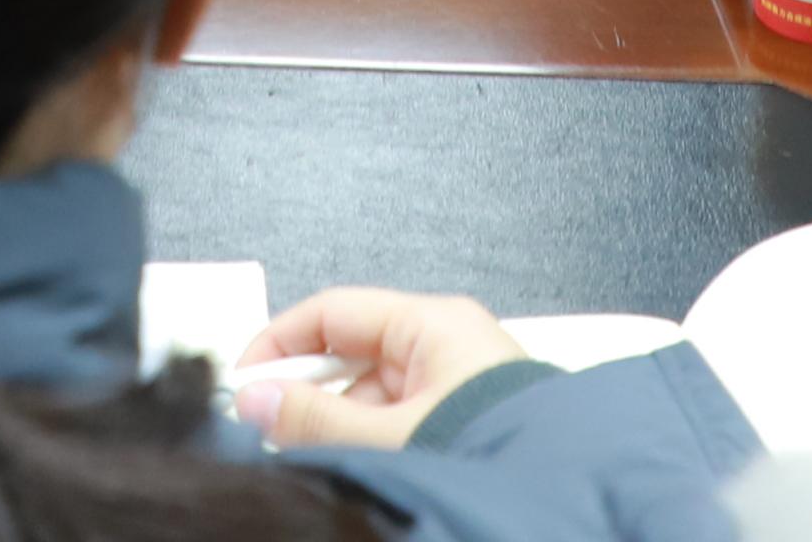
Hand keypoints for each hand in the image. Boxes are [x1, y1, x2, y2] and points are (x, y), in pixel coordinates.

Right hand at [231, 289, 531, 451]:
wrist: (565, 499)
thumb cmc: (500, 449)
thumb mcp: (393, 436)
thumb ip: (318, 421)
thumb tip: (257, 401)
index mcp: (434, 325)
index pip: (335, 312)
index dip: (282, 343)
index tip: (246, 383)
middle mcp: (447, 347)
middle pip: (352, 356)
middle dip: (310, 395)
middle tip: (271, 432)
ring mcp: (457, 387)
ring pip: (372, 396)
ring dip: (339, 426)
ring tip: (313, 459)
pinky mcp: (464, 424)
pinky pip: (399, 422)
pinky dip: (369, 443)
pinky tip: (352, 468)